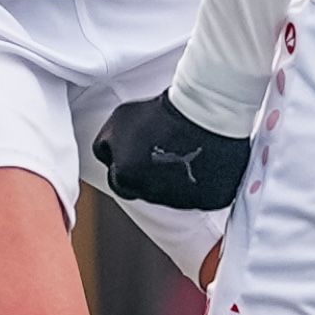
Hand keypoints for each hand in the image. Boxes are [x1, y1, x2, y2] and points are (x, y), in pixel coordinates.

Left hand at [95, 90, 252, 217]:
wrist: (202, 113)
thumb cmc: (162, 113)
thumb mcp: (118, 120)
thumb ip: (106, 145)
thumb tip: (108, 155)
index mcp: (126, 179)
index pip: (118, 181)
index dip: (126, 164)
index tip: (137, 151)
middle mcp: (152, 195)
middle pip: (144, 189)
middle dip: (148, 173)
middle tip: (159, 149)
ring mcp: (182, 200)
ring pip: (172, 194)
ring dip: (173, 178)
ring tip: (182, 150)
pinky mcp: (208, 200)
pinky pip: (201, 195)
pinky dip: (200, 181)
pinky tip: (202, 160)